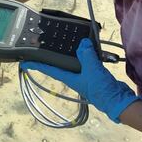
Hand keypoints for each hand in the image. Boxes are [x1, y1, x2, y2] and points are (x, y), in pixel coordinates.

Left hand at [21, 38, 141, 122]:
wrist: (117, 100)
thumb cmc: (101, 89)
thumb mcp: (92, 69)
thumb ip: (86, 55)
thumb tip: (82, 43)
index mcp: (68, 77)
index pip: (48, 69)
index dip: (36, 65)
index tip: (23, 61)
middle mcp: (73, 77)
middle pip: (59, 63)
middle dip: (52, 55)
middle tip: (44, 44)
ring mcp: (83, 76)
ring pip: (73, 61)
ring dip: (71, 52)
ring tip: (67, 41)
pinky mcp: (93, 74)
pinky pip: (86, 61)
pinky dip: (86, 54)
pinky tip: (89, 47)